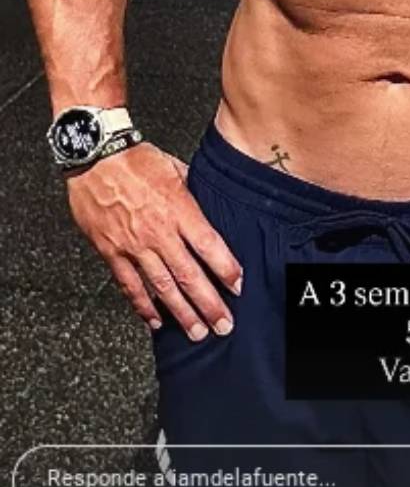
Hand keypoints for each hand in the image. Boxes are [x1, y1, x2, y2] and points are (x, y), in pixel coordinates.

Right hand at [66, 141, 242, 339]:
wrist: (95, 155)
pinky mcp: (111, 251)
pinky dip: (142, 305)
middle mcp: (158, 230)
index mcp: (178, 208)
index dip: (225, 269)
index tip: (237, 286)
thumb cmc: (135, 158)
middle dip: (209, 303)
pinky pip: (129, 284)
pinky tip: (154, 320)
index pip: (209, 245)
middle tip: (223, 325)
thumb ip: (193, 193)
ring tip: (197, 331)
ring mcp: (133, 244)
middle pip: (189, 274)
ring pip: (161, 286)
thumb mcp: (175, 167)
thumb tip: (209, 210)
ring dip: (181, 312)